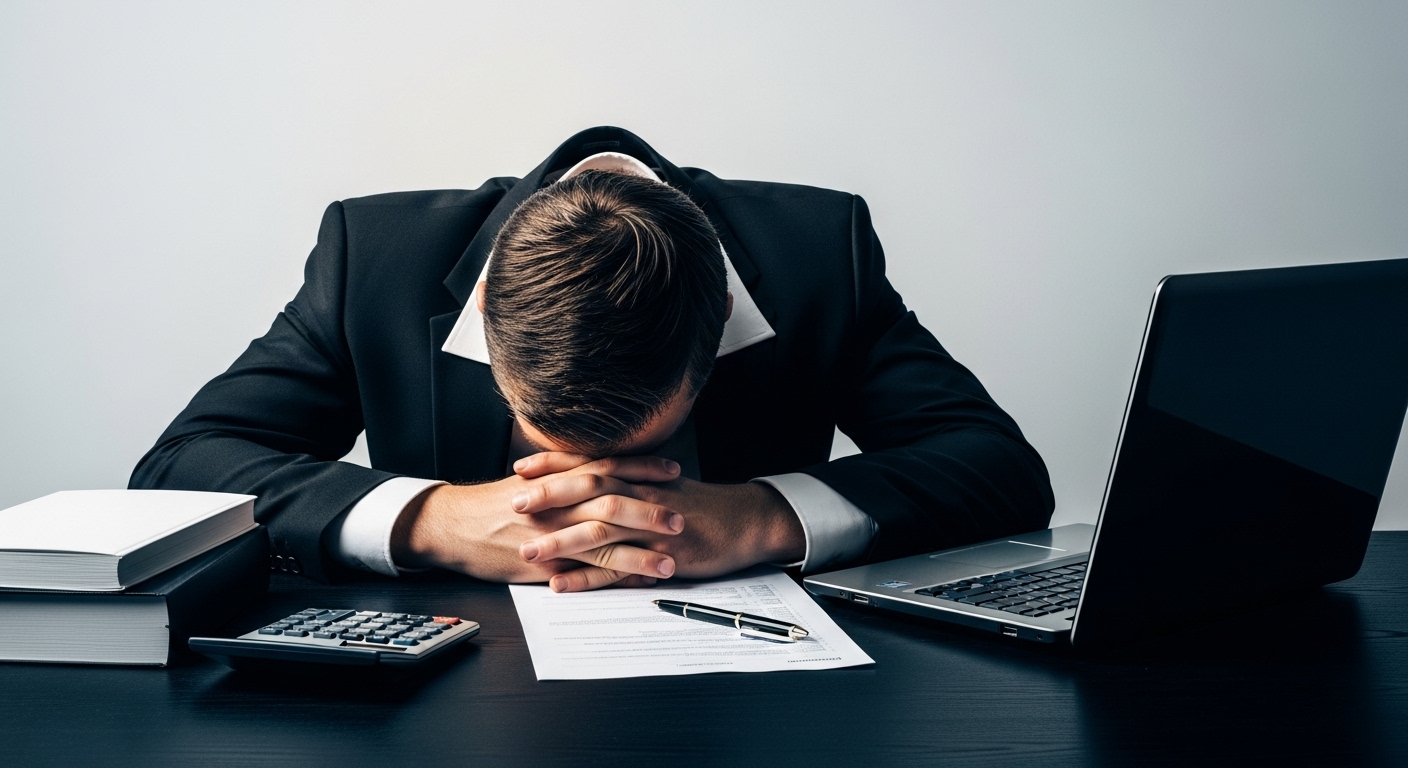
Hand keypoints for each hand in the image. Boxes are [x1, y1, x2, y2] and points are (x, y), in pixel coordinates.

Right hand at [390, 455, 684, 586]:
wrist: (452, 525)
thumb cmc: (491, 503)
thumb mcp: (530, 479)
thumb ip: (564, 474)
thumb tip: (598, 469)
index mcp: (557, 477)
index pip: (607, 466)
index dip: (642, 468)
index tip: (673, 469)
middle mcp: (557, 502)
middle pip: (611, 501)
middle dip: (649, 509)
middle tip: (682, 516)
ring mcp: (551, 534)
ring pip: (602, 540)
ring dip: (640, 551)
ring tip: (671, 560)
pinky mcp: (543, 564)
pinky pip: (583, 571)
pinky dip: (612, 577)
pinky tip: (636, 583)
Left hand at [513, 453, 805, 591]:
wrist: (744, 521)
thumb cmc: (702, 505)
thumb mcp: (662, 487)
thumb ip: (629, 486)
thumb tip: (595, 486)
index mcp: (638, 477)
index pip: (589, 464)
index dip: (553, 465)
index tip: (520, 468)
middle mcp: (640, 496)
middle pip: (588, 490)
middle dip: (548, 497)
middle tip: (512, 504)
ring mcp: (650, 526)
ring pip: (598, 530)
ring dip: (560, 541)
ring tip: (527, 552)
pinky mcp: (660, 556)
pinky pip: (617, 568)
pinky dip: (587, 577)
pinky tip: (561, 585)